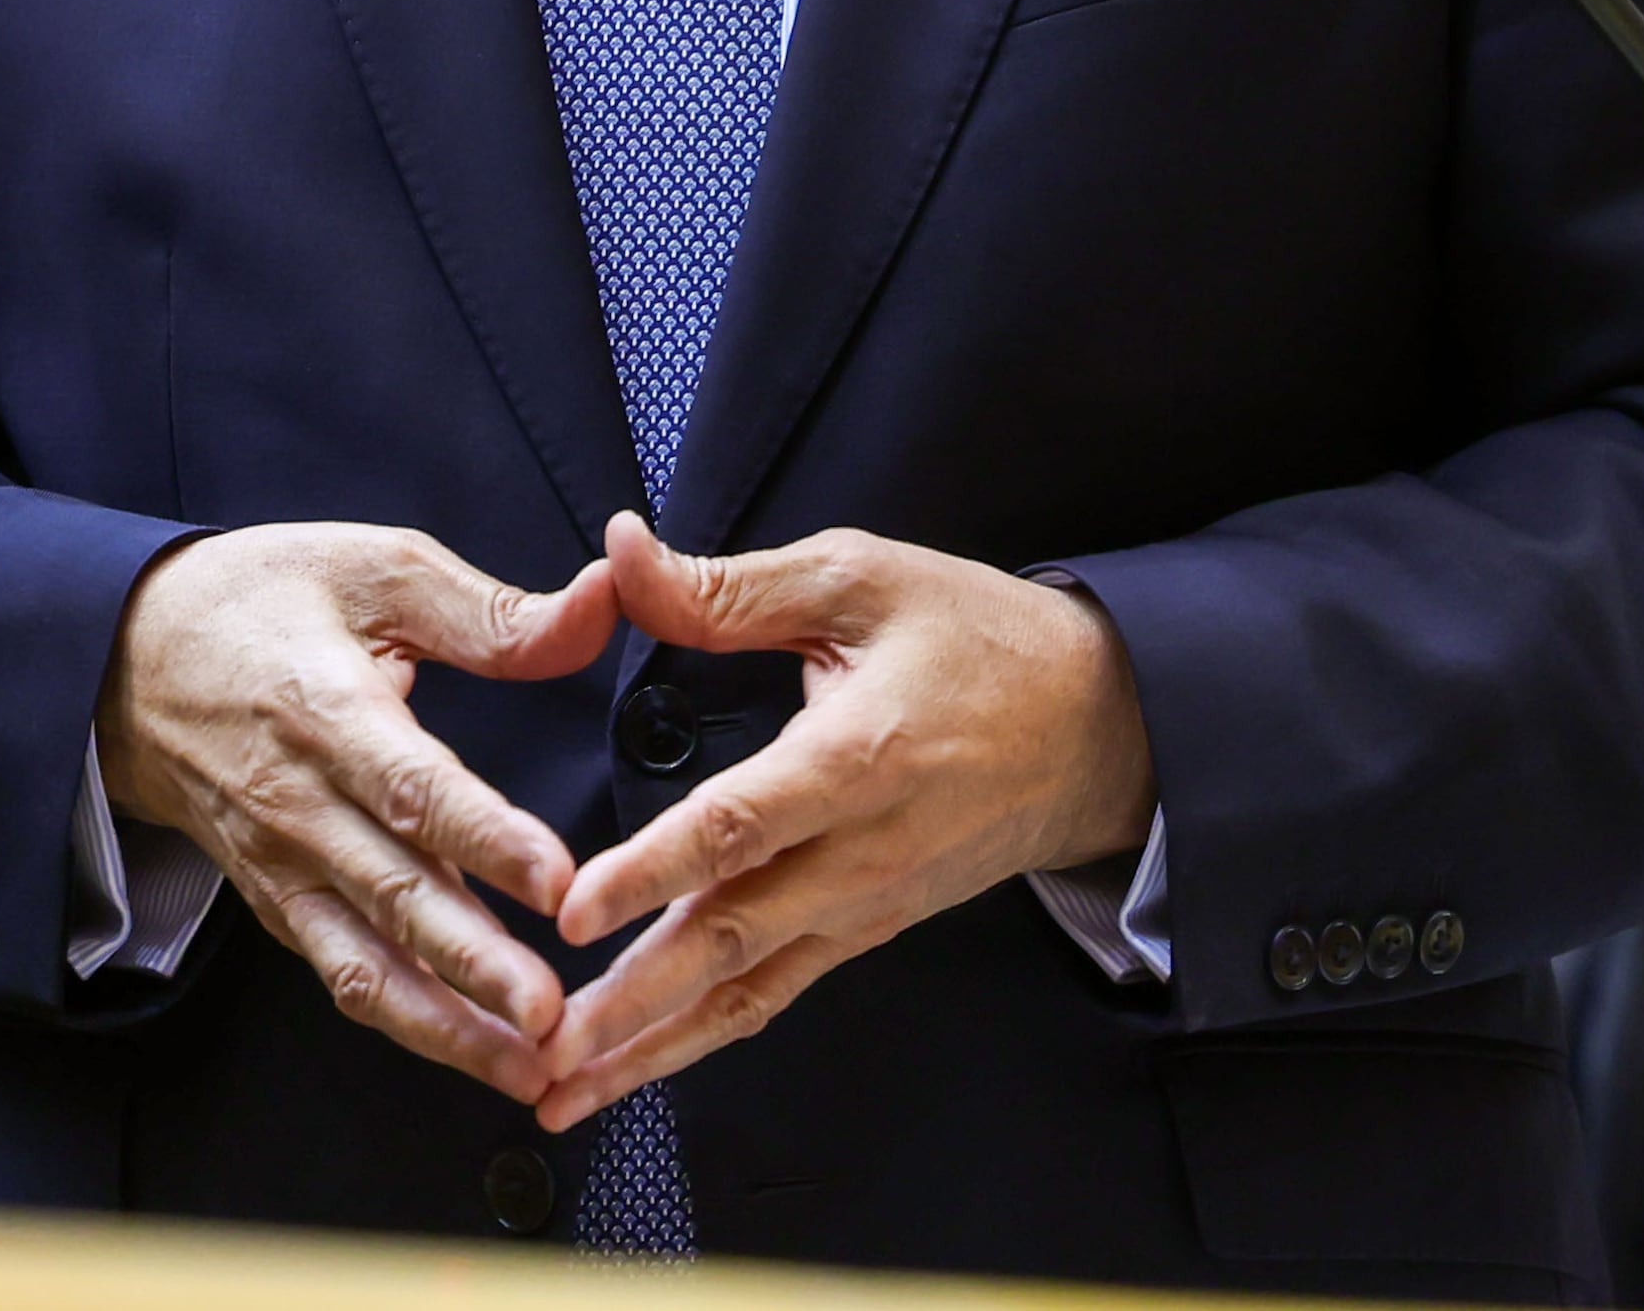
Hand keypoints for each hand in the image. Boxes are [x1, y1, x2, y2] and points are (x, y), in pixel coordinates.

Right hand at [95, 523, 620, 1098]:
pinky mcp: (279, 903)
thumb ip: (491, 611)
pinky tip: (475, 1052)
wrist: (130, 662)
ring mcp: (284, 866)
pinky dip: (408, 1022)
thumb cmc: (262, 603)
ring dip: (446, 1026)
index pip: (412, 788)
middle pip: (394, 896)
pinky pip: (344, 973)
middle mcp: (299, 805)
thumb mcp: (375, 569)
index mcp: (326, 711)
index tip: (558, 882)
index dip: (486, 839)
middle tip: (550, 1012)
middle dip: (475, 966)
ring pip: (365, 963)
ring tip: (529, 1067)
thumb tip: (600, 602)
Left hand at [534, 511, 1154, 1129]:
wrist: (1098, 727)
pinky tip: (636, 1065)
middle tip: (546, 1048)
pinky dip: (700, 1035)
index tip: (574, 911)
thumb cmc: (977, 640)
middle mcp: (862, 852)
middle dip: (633, 1002)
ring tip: (563, 1092)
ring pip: (746, 988)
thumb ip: (730, 586)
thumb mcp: (859, 579)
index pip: (742, 825)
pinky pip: (774, 991)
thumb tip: (619, 550)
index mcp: (858, 757)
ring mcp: (866, 904)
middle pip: (735, 937)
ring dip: (652, 1047)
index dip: (655, 869)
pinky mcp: (867, 928)